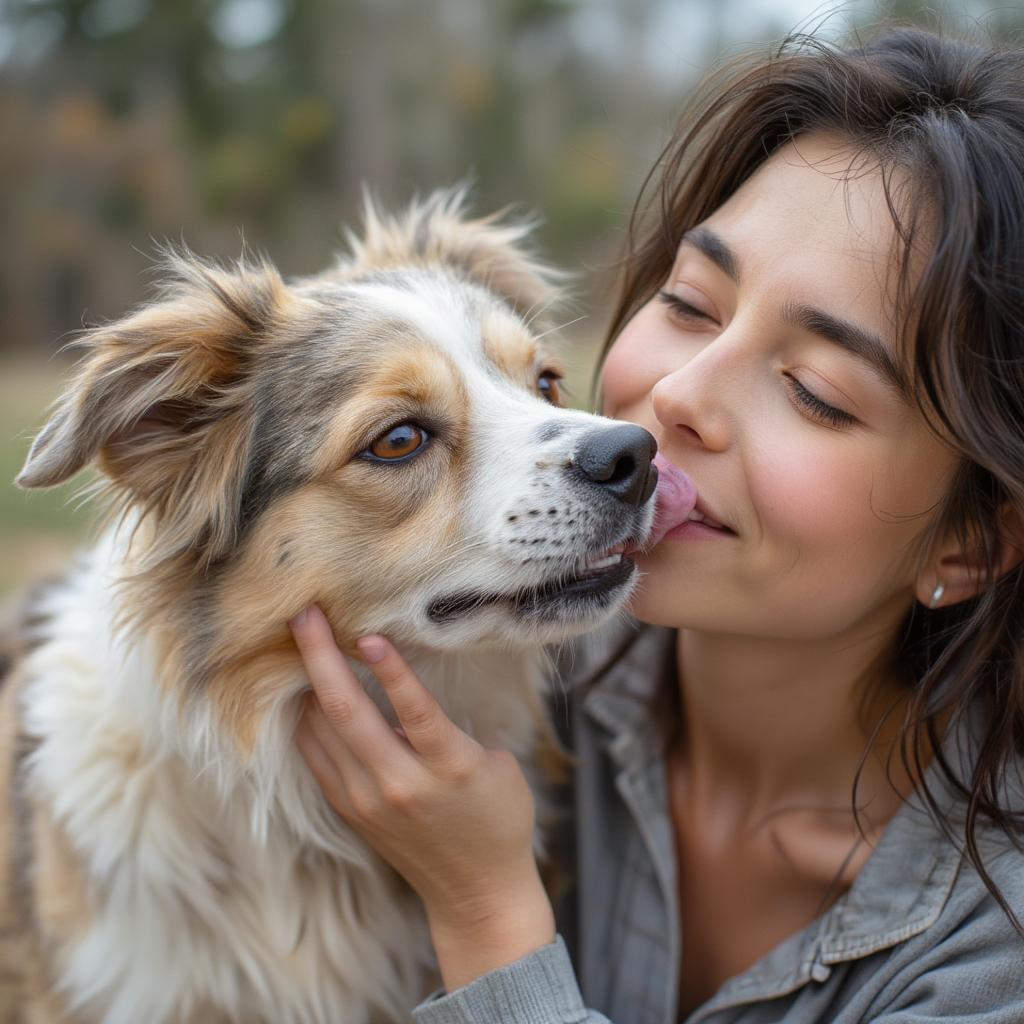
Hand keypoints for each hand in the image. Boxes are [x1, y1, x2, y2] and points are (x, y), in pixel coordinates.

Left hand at [289, 605, 555, 990]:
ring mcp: (366, 799)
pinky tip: (303, 686)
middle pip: (347, 714)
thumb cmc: (497, 818)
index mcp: (448, 768)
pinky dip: (307, 716)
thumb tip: (399, 691)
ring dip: (306, 681)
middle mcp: (400, 784)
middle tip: (304, 613)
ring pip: (321, 730)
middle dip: (320, 658)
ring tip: (297, 638)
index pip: (416, 712)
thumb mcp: (493, 764)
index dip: (391, 671)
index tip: (368, 633)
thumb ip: (446, 730)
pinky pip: (316, 752)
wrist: (475, 891)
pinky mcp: (348, 809)